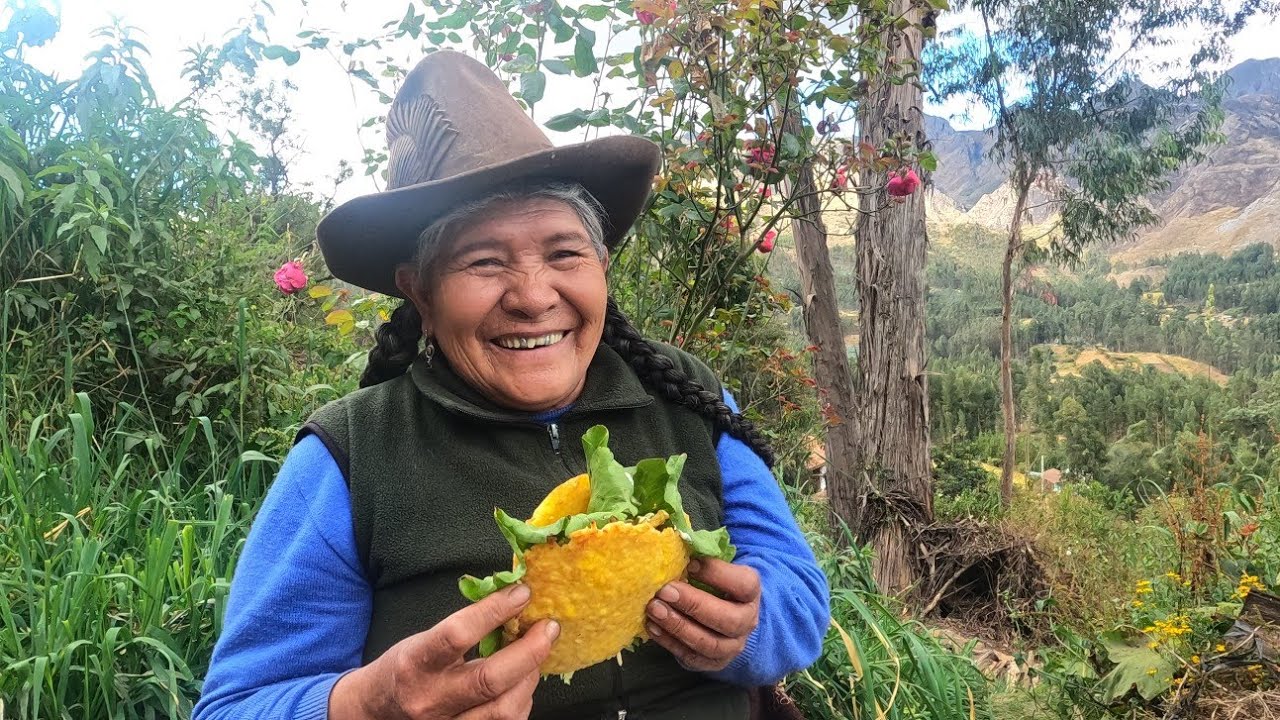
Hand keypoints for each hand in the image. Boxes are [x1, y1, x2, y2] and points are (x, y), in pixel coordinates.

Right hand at [329, 584, 557, 719]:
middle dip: (529, 652)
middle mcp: (431, 699)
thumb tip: (513, 601)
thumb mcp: (422, 639)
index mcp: (416, 663)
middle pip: (490, 680)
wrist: (376, 712)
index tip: (522, 593)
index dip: (494, 611)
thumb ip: (462, 627)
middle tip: (549, 628)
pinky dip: (522, 701)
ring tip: (535, 655)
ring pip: (504, 710)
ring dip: (530, 678)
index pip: (457, 634)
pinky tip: (522, 683)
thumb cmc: (405, 668)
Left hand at [644, 558, 760, 671]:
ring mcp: (731, 646)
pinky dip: (669, 642)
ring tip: (653, 608)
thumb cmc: (716, 586)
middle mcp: (747, 622)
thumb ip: (702, 558)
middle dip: (693, 605)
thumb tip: (677, 543)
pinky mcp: (712, 663)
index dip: (716, 573)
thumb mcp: (718, 569)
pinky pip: (691, 657)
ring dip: (678, 626)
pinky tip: (652, 626)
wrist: (728, 619)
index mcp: (750, 593)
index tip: (690, 563)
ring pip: (708, 643)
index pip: (742, 584)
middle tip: (665, 591)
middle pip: (726, 619)